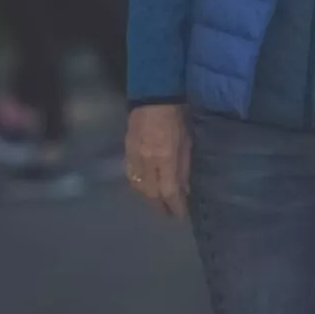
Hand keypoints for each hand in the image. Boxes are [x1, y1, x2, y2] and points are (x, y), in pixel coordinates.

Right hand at [125, 104, 191, 218]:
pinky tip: (145, 188)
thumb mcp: (188, 142)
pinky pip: (130, 175)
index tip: (181, 215)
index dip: (175, 206)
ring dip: (148, 198)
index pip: (169, 191)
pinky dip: (139, 185)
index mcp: (165, 159)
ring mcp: (133, 157)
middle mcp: (147, 162)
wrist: (154, 98)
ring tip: (158, 203)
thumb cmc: (178, 118)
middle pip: (151, 193)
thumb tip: (184, 189)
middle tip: (169, 213)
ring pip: (139, 186)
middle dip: (160, 206)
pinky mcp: (126, 152)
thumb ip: (184, 167)